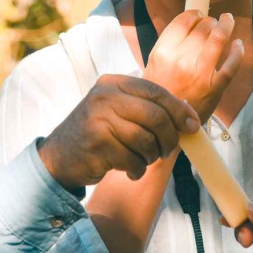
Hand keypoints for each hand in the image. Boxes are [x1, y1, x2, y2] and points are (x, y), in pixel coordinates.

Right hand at [39, 74, 199, 188]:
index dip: (179, 110)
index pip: (156, 92)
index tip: (193, 126)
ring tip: (143, 160)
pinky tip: (129, 169)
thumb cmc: (98, 133)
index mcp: (114, 83)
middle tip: (168, 151)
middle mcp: (105, 97)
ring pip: (146, 141)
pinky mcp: (97, 145)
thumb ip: (147, 107)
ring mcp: (99, 120)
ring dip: (151, 156)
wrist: (60, 157)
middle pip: (156, 117)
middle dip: (169, 138)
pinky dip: (137, 169)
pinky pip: (132, 160)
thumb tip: (188, 114)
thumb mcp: (118, 110)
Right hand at [142, 10, 242, 120]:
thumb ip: (170, 44)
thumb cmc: (162, 92)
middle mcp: (180, 61)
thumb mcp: (154, 65)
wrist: (166, 124)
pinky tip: (238, 45)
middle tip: (213, 23)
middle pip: (202, 28)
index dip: (194, 14)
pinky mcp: (214, 88)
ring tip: (228, 21)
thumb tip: (192, 22)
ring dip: (226, 26)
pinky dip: (238, 51)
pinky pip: (232, 64)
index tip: (199, 15)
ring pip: (218, 39)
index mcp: (163, 53)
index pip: (183, 21)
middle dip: (211, 21)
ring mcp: (199, 74)